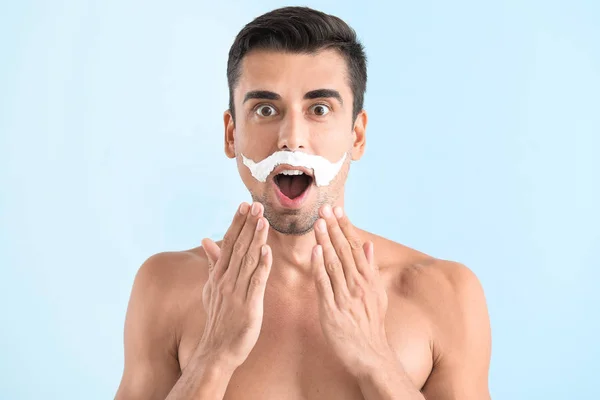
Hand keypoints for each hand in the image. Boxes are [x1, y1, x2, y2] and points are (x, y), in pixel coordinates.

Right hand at [196, 202, 271, 370]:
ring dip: (256, 239)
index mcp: (219, 275)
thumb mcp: (211, 288)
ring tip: (263, 220)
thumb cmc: (218, 319)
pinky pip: (256, 282)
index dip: (237, 223)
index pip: (228, 243)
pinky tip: (267, 251)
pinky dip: (261, 266)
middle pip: (238, 247)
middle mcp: (226, 280)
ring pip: (247, 260)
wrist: (217, 350)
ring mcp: (236, 292)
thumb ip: (213, 263)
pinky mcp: (249, 306)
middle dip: (248, 225)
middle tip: (257, 204)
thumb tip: (207, 240)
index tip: (244, 205)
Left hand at [311, 205, 395, 377]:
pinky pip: (325, 285)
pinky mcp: (333, 310)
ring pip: (334, 264)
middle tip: (324, 208)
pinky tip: (315, 253)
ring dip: (326, 242)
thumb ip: (371, 268)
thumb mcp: (377, 294)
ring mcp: (346, 297)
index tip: (337, 209)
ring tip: (318, 223)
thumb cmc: (371, 324)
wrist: (371, 355)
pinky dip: (320, 268)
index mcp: (368, 279)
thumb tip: (368, 244)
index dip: (345, 227)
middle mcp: (358, 284)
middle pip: (344, 251)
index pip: (355, 246)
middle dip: (334, 228)